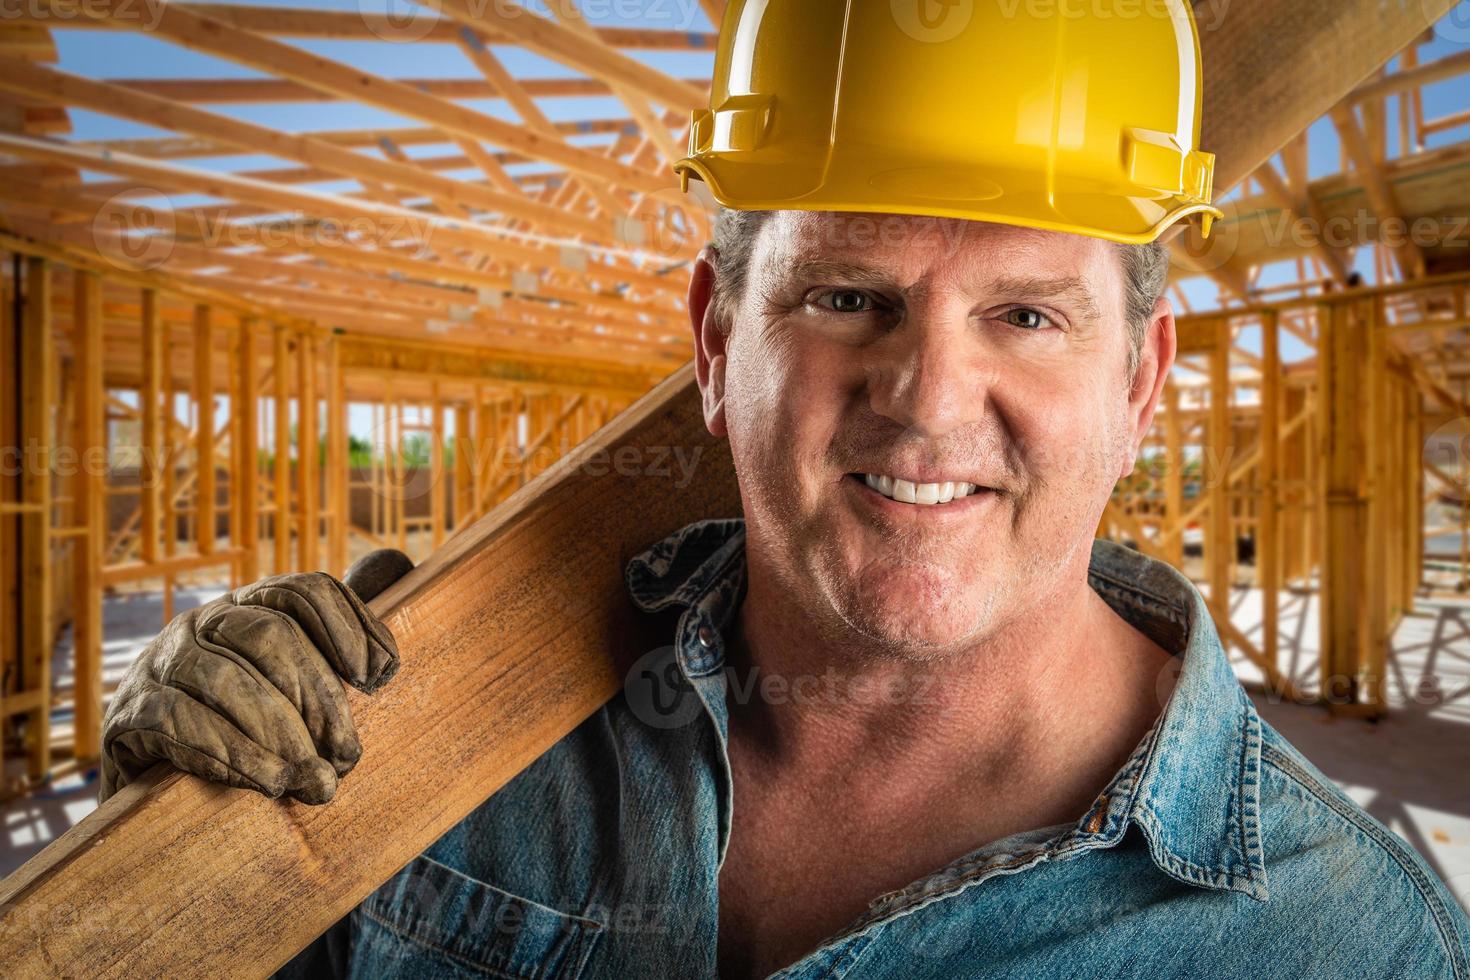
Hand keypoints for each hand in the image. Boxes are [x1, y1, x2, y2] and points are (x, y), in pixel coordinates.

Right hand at [99, 550, 413, 803]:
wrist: (155, 782)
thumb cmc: (245, 726)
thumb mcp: (293, 685)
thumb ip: (338, 642)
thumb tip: (397, 585)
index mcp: (251, 605)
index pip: (306, 590)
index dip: (348, 626)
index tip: (380, 678)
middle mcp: (204, 622)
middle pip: (271, 636)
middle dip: (319, 698)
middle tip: (348, 756)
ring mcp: (161, 662)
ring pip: (227, 680)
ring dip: (280, 735)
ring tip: (314, 782)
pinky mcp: (129, 712)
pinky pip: (178, 721)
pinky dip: (230, 753)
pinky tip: (267, 781)